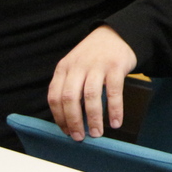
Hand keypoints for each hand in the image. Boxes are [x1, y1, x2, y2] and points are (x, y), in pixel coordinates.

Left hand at [47, 25, 136, 140]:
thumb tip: (69, 118)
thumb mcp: (75, 66)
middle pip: (70, 98)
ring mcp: (97, 66)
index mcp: (64, 68)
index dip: (59, 117)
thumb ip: (69, 86)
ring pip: (91, 96)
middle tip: (80, 137)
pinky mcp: (116, 66)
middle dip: (74, 121)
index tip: (67, 131)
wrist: (117, 34)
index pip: (55, 96)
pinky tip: (116, 122)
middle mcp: (78, 66)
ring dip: (93, 118)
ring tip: (97, 133)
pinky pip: (114, 91)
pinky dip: (115, 109)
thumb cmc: (94, 56)